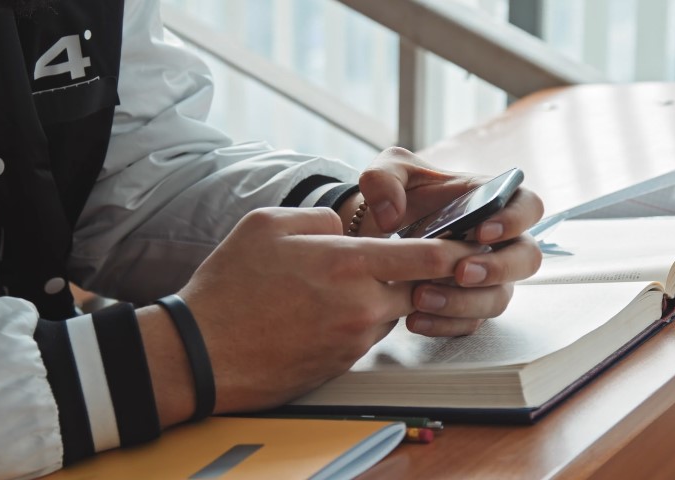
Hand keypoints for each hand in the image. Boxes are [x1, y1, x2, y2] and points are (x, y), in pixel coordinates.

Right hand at [174, 207, 485, 413]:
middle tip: (400, 260)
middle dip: (418, 274)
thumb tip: (344, 227)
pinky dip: (358, 320)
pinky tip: (322, 313)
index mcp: (349, 264)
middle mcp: (362, 305)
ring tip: (337, 287)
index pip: (428, 256)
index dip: (456, 249)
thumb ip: (319, 218)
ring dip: (380, 297)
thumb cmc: (230, 285)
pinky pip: (366, 335)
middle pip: (418, 288)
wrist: (203, 352)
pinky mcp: (342, 364)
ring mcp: (354, 340)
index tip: (471, 243)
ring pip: (390, 312)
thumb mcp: (268, 225)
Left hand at [354, 147, 543, 336]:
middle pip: (527, 258)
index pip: (528, 206)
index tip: (481, 230)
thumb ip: (382, 179)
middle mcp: (497, 241)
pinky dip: (444, 324)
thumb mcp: (384, 173)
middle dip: (498, 268)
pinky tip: (414, 319)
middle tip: (462, 272)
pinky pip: (470, 322)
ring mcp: (486, 276)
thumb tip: (391, 216)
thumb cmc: (393, 197)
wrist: (371, 234)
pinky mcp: (468, 304)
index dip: (515, 220)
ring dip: (465, 302)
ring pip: (499, 297)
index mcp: (489, 200)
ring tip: (422, 298)